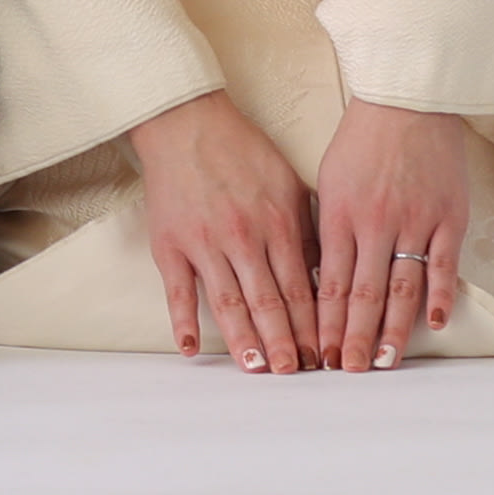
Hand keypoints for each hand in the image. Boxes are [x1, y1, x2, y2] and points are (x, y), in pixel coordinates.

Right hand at [127, 89, 315, 371]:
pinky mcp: (170, 244)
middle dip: (284, 342)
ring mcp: (204, 243)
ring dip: (244, 340)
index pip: (300, 287)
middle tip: (295, 372)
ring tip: (256, 368)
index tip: (321, 354)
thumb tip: (323, 277)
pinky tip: (189, 349)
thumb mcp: (288, 183)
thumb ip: (306, 230)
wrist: (187, 123)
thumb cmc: (242, 151)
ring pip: (228, 302)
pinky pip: (177, 291)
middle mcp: (243, 237)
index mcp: (278, 223)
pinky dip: (182, 321)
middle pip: (268, 301)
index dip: (311, 326)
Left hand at [310, 97, 468, 369]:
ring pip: (402, 287)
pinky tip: (435, 324)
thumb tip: (322, 280)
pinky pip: (443, 264)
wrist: (408, 100)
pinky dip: (439, 296)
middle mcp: (376, 222)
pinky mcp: (450, 216)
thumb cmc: (362, 139)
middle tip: (349, 370)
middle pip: (364, 294)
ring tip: (385, 362)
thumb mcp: (328, 180)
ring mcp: (415, 220)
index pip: (331, 283)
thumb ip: (327, 230)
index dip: (327, 323)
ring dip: (393, 329)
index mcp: (340, 214)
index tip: (322, 354)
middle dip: (355, 337)